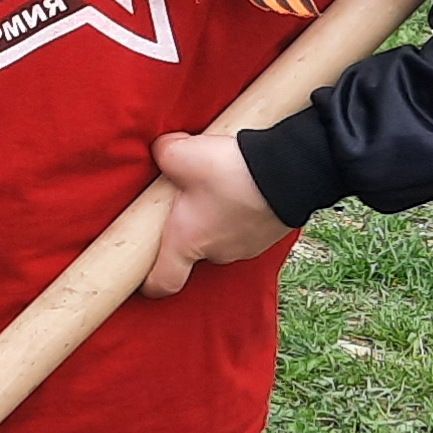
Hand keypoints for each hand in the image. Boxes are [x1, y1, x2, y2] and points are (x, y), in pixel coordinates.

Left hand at [145, 126, 287, 295]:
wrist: (292, 171)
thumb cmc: (231, 172)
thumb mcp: (181, 152)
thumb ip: (162, 153)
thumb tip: (163, 150)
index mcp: (187, 243)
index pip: (162, 282)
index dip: (147, 283)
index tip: (140, 274)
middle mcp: (216, 253)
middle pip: (190, 249)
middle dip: (184, 225)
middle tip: (183, 195)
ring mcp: (246, 247)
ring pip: (219, 235)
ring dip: (214, 215)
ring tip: (217, 184)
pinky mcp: (268, 235)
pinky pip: (244, 226)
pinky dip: (238, 210)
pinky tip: (240, 185)